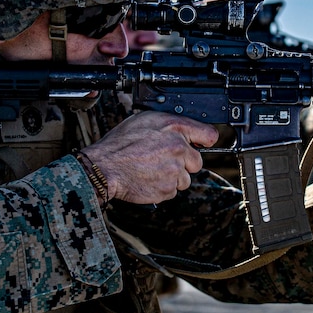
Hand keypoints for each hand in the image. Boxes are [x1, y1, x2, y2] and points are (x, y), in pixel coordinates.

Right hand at [81, 111, 217, 203]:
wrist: (104, 168)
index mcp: (174, 128)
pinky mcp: (167, 189)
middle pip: (197, 162)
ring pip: (184, 179)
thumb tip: (184, 132)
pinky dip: (162, 188)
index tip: (202, 144)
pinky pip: (172, 191)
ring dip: (172, 177)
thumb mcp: (144, 120)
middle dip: (184, 163)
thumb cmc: (119, 144)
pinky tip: (148, 179)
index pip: (208, 134)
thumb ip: (168, 125)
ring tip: (151, 170)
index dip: (205, 140)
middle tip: (163, 160)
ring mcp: (174, 171)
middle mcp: (178, 148)